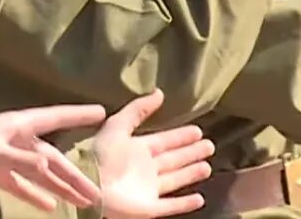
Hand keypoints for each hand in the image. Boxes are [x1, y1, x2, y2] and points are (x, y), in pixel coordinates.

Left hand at [0, 104, 105, 212]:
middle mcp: (20, 139)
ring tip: (81, 202)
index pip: (57, 117)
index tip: (102, 112)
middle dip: (75, 174)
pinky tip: (49, 206)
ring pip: (42, 174)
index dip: (78, 115)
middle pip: (54, 157)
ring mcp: (10, 156)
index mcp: (21, 125)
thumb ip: (23, 160)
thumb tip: (51, 166)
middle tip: (97, 192)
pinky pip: (23, 184)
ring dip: (60, 188)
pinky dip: (35, 195)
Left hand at [95, 91, 214, 218]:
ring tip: (207, 167)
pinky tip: (199, 199)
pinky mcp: (149, 207)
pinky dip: (185, 204)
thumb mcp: (118, 125)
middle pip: (173, 159)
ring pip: (175, 179)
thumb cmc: (101, 155)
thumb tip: (159, 93)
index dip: (180, 136)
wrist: (91, 185)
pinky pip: (171, 206)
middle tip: (209, 146)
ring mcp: (148, 189)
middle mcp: (145, 168)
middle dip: (190, 153)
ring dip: (191, 174)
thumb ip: (138, 110)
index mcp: (137, 149)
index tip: (197, 130)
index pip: (164, 141)